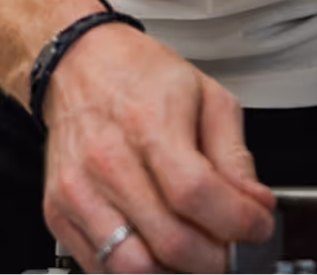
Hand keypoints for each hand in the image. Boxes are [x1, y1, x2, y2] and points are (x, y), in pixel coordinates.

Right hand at [39, 22, 278, 271]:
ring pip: (134, 268)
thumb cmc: (139, 76)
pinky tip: (160, 250)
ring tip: (197, 254)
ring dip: (177, 272)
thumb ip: (234, 157)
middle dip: (218, 259)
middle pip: (171, 240)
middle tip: (235, 249)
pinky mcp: (58, 213)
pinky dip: (140, 271)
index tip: (257, 227)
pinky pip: (102, 268)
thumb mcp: (206, 96)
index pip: (196, 194)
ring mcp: (78, 192)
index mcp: (148, 123)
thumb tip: (255, 204)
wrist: (79, 63)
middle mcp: (107, 161)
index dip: (238, 222)